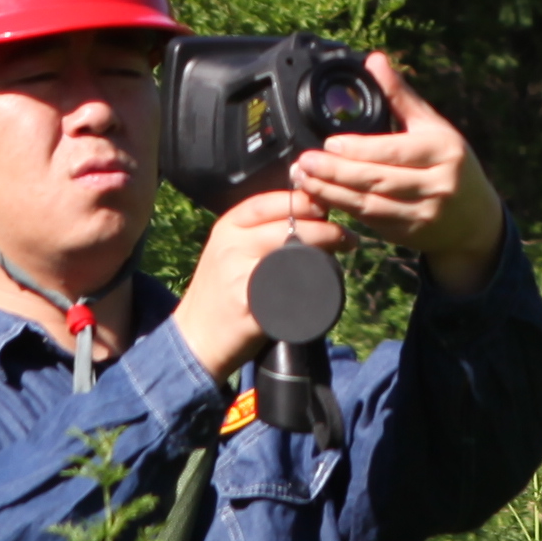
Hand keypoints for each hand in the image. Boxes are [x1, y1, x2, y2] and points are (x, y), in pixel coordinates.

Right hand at [168, 183, 351, 380]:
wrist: (194, 340)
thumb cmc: (219, 295)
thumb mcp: (228, 251)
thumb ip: (255, 232)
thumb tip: (304, 215)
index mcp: (227, 227)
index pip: (269, 202)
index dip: (303, 201)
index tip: (328, 206)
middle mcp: (230, 245)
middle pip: (286, 227)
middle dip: (323, 228)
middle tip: (347, 237)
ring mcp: (238, 274)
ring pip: (290, 253)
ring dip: (324, 251)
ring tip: (343, 252)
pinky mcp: (247, 303)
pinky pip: (287, 288)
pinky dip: (310, 284)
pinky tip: (326, 284)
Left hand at [296, 56, 504, 292]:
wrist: (477, 219)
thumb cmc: (451, 164)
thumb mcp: (434, 127)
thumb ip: (401, 96)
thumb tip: (374, 60)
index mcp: (444, 152)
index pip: (394, 151)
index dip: (359, 149)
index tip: (329, 142)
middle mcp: (438, 185)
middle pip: (378, 179)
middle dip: (336, 172)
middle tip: (305, 162)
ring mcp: (424, 214)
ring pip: (371, 205)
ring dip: (333, 193)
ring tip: (305, 180)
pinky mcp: (411, 235)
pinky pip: (372, 222)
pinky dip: (346, 210)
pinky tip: (324, 198)